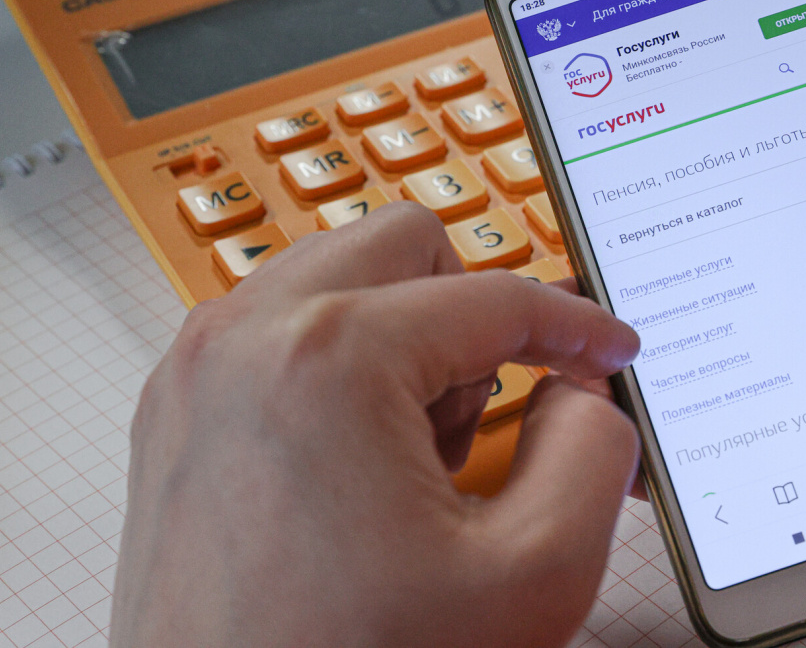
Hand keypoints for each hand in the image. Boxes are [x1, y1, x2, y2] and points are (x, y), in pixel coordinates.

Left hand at [110, 203, 641, 647]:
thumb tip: (582, 393)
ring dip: (404, 334)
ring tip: (417, 448)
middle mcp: (245, 339)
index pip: (494, 296)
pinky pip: (282, 328)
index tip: (608, 351)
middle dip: (470, 312)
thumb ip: (593, 454)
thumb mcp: (531, 578)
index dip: (575, 325)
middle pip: (405, 244)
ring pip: (339, 276)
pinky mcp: (179, 408)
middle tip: (490, 409)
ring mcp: (198, 369)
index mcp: (329, 357)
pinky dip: (341, 361)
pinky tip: (359, 460)